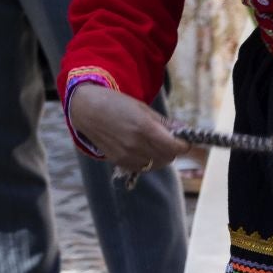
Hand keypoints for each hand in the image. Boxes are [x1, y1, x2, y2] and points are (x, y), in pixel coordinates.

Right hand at [66, 84, 190, 177]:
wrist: (88, 110)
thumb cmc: (117, 104)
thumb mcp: (143, 108)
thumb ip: (164, 123)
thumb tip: (185, 130)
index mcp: (144, 128)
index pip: (174, 146)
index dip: (184, 144)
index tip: (184, 139)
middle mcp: (136, 145)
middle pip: (168, 157)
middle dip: (173, 149)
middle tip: (169, 139)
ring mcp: (126, 155)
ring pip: (156, 164)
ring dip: (161, 156)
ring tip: (155, 143)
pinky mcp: (119, 162)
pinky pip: (142, 167)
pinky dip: (148, 161)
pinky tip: (143, 150)